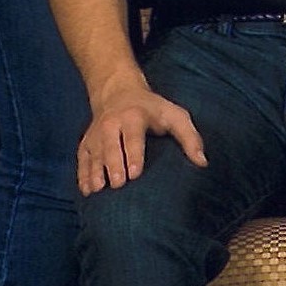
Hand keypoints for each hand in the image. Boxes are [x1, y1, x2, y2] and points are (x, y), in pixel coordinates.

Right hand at [76, 80, 206, 193]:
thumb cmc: (153, 110)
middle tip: (118, 185)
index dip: (133, 155)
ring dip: (95, 172)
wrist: (118, 93)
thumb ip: (190, 137)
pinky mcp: (86, 143)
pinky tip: (87, 191)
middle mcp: (111, 124)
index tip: (135, 173)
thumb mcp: (175, 115)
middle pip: (110, 146)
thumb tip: (202, 162)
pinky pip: (82, 160)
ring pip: (94, 154)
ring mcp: (96, 135)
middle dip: (113, 165)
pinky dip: (83, 175)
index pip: (133, 137)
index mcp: (133, 117)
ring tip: (98, 191)